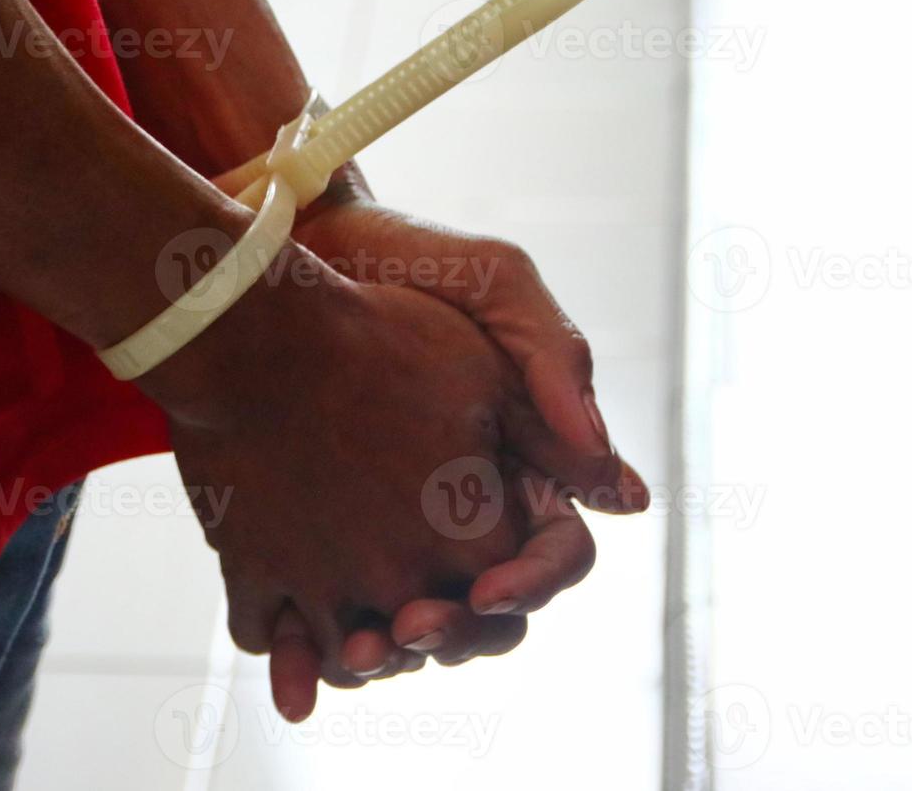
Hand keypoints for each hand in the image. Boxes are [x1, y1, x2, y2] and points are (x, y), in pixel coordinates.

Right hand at [138, 248, 543, 689]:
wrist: (255, 329)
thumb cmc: (377, 335)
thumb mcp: (490, 368)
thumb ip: (561, 439)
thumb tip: (629, 500)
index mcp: (472, 535)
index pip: (513, 601)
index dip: (509, 594)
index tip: (487, 576)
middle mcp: (401, 578)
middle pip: (430, 641)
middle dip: (433, 629)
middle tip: (417, 605)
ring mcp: (320, 581)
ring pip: (346, 655)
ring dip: (354, 647)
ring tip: (354, 623)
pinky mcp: (250, 570)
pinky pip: (261, 636)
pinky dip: (275, 637)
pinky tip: (283, 616)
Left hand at [252, 196, 647, 718]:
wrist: (295, 243)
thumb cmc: (405, 255)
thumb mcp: (492, 283)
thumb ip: (554, 362)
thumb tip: (623, 492)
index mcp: (521, 458)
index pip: (558, 552)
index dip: (533, 582)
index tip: (489, 590)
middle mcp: (461, 503)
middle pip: (484, 610)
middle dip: (454, 634)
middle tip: (405, 633)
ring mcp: (386, 520)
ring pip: (407, 622)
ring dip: (385, 654)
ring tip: (347, 658)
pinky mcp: (313, 526)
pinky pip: (324, 606)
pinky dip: (308, 647)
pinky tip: (288, 666)